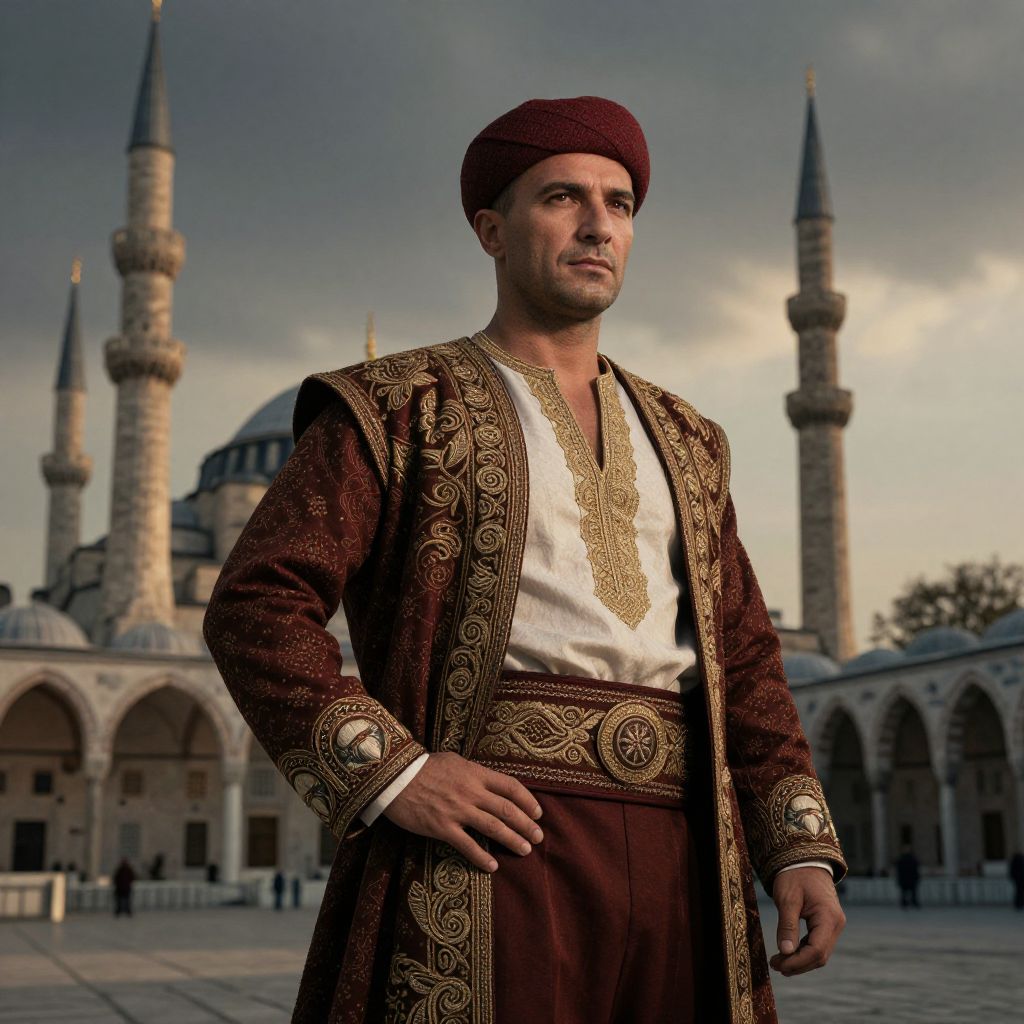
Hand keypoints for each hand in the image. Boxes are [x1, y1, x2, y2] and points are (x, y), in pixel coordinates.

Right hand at [382, 751, 543, 872]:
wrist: (394, 777)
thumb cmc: (422, 766)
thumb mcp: (453, 761)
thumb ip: (472, 772)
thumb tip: (486, 780)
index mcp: (475, 773)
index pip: (509, 786)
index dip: (527, 800)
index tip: (538, 812)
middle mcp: (470, 791)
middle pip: (506, 809)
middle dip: (526, 824)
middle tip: (538, 836)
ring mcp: (457, 810)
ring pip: (492, 827)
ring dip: (512, 840)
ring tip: (524, 850)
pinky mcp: (442, 827)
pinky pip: (467, 845)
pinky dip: (481, 857)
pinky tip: (492, 866)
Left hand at [769, 866, 844, 976]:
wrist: (805, 860)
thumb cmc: (794, 875)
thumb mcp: (787, 898)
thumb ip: (787, 925)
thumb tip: (785, 952)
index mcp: (828, 917)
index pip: (816, 950)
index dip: (797, 962)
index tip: (778, 965)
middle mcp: (836, 924)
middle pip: (819, 955)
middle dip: (797, 964)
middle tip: (775, 965)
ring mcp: (833, 925)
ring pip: (819, 953)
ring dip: (800, 961)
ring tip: (778, 963)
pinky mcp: (827, 924)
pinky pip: (817, 944)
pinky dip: (803, 951)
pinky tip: (788, 954)